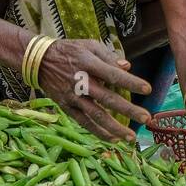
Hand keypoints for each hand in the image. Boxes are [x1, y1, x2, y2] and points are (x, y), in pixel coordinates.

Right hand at [34, 38, 151, 140]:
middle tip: (146, 118)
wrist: (38, 61)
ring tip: (131, 137)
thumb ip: (109, 56)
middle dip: (128, 110)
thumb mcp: (89, 45)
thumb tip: (128, 66)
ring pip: (96, 115)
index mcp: (89, 63)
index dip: (130, 82)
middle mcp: (81, 82)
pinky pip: (84, 122)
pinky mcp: (66, 107)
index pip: (113, 75)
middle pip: (107, 98)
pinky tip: (113, 139)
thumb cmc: (69, 51)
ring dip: (114, 128)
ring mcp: (73, 97)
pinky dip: (98, 132)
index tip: (148, 89)